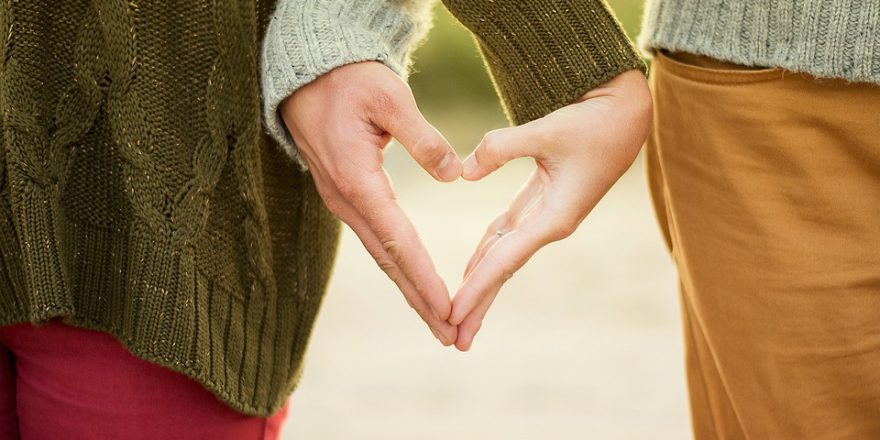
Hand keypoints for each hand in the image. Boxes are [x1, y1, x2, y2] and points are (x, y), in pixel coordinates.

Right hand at [279, 61, 462, 344]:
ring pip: (381, 255)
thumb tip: (454, 175)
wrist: (306, 74)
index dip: (424, 277)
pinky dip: (398, 266)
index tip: (448, 308)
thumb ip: (422, 137)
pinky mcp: (346, 195)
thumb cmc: (349, 80)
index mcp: (358, 180)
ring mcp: (342, 201)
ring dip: (409, 289)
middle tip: (450, 334)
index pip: (398, 240)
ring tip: (438, 320)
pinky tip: (413, 281)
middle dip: (420, 300)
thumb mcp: (389, 97)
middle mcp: (346, 200)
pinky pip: (375, 239)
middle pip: (388, 261)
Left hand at [449, 69, 652, 350]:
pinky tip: (471, 269)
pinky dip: (487, 252)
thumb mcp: (547, 130)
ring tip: (458, 314)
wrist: (626, 113)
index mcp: (555, 218)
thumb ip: (501, 148)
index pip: (505, 261)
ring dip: (481, 284)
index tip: (452, 315)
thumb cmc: (594, 122)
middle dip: (478, 304)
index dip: (477, 288)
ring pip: (503, 256)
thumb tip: (462, 173)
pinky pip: (507, 234)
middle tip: (453, 339)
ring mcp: (546, 216)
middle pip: (503, 270)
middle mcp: (550, 224)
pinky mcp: (542, 202)